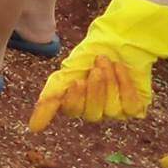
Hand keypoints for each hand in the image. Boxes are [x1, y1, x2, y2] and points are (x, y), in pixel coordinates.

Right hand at [28, 0, 167, 131]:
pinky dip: (124, 84)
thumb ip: (51, 99)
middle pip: (92, 114)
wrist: (117, 38)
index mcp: (75, 102)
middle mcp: (95, 110)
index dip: (75, 99)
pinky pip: (129, 105)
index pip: (71, 111)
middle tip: (95, 69)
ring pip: (111, 109)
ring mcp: (115, 110)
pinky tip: (120, 69)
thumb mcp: (68, 72)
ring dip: (110, 82)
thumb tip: (33, 129)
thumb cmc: (90, 54)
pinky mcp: (134, 107)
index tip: (77, 82)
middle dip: (95, 90)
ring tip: (106, 62)